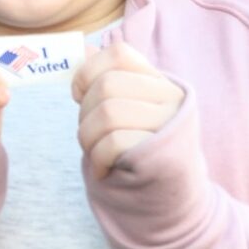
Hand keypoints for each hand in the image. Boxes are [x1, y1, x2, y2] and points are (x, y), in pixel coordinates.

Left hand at [72, 43, 184, 178]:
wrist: (168, 199)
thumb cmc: (137, 151)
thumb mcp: (123, 110)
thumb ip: (105, 80)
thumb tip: (83, 48)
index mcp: (159, 81)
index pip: (119, 54)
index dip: (88, 71)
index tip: (78, 94)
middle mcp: (170, 98)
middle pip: (107, 85)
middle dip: (84, 112)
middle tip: (90, 136)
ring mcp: (170, 125)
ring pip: (108, 113)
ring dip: (88, 138)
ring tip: (97, 154)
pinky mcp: (164, 154)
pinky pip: (114, 142)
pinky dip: (99, 158)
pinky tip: (104, 169)